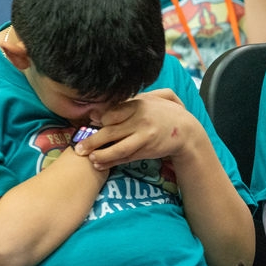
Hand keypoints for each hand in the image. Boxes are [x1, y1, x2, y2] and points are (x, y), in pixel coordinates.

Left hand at [74, 90, 202, 171]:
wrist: (187, 131)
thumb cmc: (166, 114)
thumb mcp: (151, 100)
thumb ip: (128, 102)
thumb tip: (100, 111)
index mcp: (139, 104)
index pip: (113, 112)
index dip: (99, 119)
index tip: (89, 123)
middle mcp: (141, 120)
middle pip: (110, 131)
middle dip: (92, 140)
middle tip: (78, 148)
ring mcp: (144, 136)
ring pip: (117, 147)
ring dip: (100, 155)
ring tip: (89, 159)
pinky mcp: (147, 150)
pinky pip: (126, 157)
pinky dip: (112, 162)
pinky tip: (100, 164)